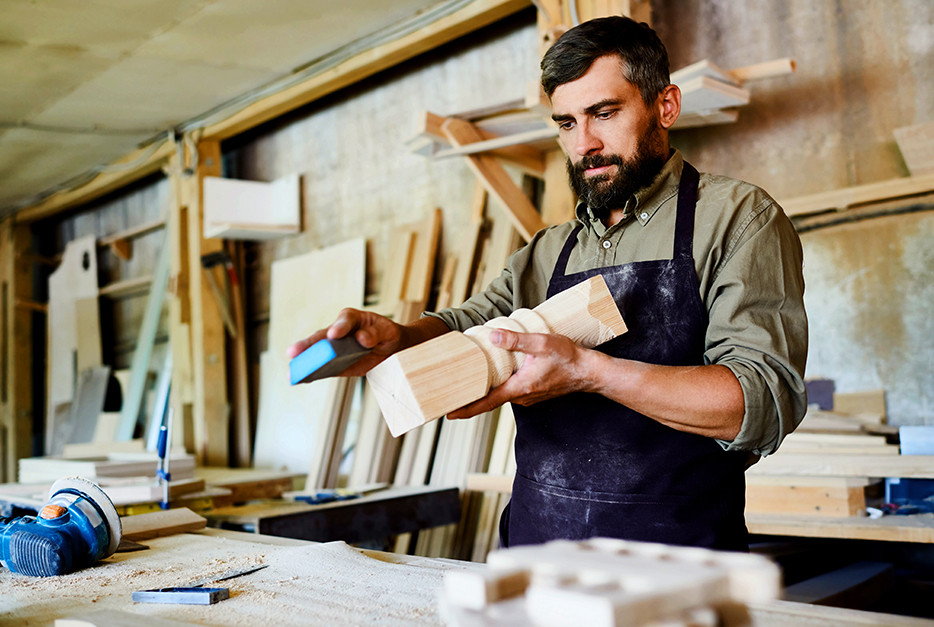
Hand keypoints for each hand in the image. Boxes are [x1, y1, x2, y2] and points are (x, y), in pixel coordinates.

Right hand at [286, 308, 403, 378]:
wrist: (391, 347)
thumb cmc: (386, 333)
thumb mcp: (387, 331)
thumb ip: (376, 333)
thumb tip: (361, 338)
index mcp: (351, 318)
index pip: (344, 321)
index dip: (338, 328)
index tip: (333, 336)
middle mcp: (338, 331)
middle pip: (321, 337)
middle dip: (308, 345)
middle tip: (294, 352)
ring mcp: (334, 348)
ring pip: (317, 354)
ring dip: (304, 362)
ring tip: (293, 372)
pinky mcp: (336, 364)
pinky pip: (323, 369)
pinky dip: (313, 374)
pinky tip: (301, 379)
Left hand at [446, 328, 600, 418]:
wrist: (589, 371)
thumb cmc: (568, 358)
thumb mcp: (541, 343)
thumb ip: (516, 341)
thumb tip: (493, 336)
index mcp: (519, 388)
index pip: (486, 403)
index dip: (465, 409)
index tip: (448, 413)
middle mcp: (521, 397)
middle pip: (488, 400)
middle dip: (469, 398)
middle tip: (447, 394)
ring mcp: (527, 396)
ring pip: (499, 394)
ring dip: (483, 389)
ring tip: (464, 381)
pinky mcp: (532, 391)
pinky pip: (510, 390)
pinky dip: (497, 385)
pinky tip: (491, 374)